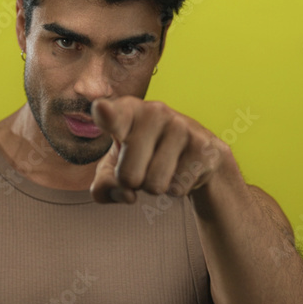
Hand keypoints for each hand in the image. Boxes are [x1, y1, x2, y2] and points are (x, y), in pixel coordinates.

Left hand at [89, 96, 226, 203]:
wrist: (196, 154)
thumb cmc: (144, 158)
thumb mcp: (115, 170)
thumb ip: (103, 187)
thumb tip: (128, 195)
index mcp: (126, 111)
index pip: (112, 115)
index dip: (106, 114)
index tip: (101, 108)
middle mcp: (153, 112)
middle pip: (127, 176)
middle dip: (133, 184)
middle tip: (143, 166)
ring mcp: (180, 126)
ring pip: (154, 185)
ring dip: (156, 187)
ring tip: (163, 167)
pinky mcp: (202, 146)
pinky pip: (177, 188)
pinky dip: (177, 188)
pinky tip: (183, 169)